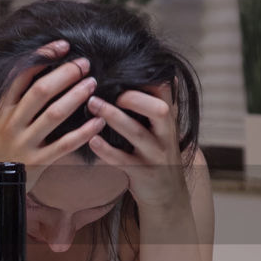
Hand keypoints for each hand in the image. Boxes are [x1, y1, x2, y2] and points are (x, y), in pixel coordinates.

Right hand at [0, 39, 105, 190]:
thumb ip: (4, 98)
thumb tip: (26, 69)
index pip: (21, 74)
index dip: (43, 56)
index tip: (62, 45)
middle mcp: (11, 123)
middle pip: (42, 90)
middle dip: (65, 73)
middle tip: (84, 63)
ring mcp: (25, 143)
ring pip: (55, 114)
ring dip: (77, 96)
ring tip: (92, 83)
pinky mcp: (38, 162)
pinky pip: (65, 145)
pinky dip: (84, 132)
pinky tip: (98, 121)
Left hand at [85, 84, 189, 211]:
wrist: (167, 193)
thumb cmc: (158, 152)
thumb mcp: (163, 127)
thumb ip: (156, 104)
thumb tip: (154, 73)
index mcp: (168, 119)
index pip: (166, 90)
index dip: (149, 76)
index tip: (123, 68)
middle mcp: (165, 134)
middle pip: (159, 110)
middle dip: (134, 98)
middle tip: (107, 89)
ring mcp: (155, 154)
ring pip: (137, 133)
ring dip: (114, 117)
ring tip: (92, 104)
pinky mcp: (142, 173)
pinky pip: (123, 160)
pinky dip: (106, 150)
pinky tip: (91, 140)